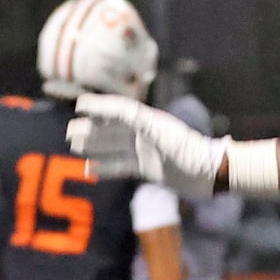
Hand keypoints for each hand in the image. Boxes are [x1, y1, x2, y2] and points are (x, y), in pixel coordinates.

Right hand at [68, 93, 222, 196]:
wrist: (209, 174)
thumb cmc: (186, 150)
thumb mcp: (158, 130)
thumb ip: (132, 117)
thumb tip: (103, 105)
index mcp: (147, 120)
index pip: (118, 109)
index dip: (99, 106)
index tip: (79, 106)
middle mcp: (144, 134)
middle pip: (112, 129)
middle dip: (91, 130)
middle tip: (70, 132)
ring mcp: (145, 152)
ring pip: (113, 148)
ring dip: (95, 146)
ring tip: (75, 146)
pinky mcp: (148, 169)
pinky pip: (121, 166)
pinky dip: (105, 168)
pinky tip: (90, 170)